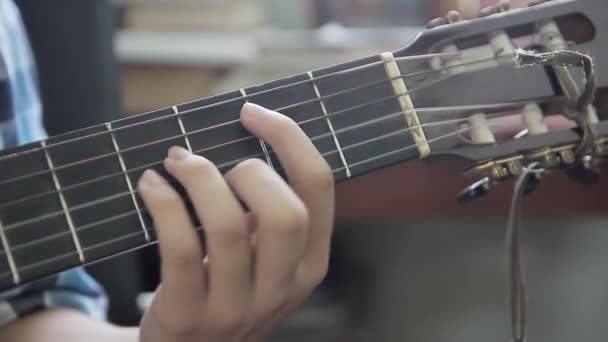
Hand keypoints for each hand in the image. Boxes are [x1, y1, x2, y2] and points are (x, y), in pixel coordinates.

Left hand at [137, 103, 334, 341]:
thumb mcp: (269, 260)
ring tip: (176, 163)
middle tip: (217, 164)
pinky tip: (150, 185)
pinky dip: (163, 204)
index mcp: (311, 263)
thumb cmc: (230, 289)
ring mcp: (238, 307)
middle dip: (248, 171)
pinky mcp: (189, 316)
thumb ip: (271, 215)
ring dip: (197, 178)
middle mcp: (283, 287)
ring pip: (228, 227)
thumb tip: (244, 134)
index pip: (318, 187)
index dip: (289, 138)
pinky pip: (179, 250)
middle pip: (284, 213)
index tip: (253, 112)